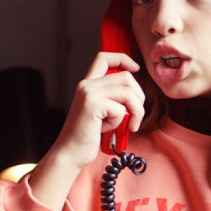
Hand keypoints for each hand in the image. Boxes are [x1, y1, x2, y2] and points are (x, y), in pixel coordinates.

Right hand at [58, 51, 144, 170]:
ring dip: (136, 111)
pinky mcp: (92, 105)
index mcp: (88, 84)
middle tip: (136, 115)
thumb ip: (113, 98)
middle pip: (126, 76)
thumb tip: (136, 93)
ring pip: (128, 92)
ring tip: (130, 125)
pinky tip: (108, 129)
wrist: (71, 153)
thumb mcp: (102, 112)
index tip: (135, 68)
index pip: (104, 57)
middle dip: (139, 96)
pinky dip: (120, 122)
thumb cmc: (87, 136)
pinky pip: (120, 109)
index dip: (123, 59)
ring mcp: (89, 93)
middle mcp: (87, 85)